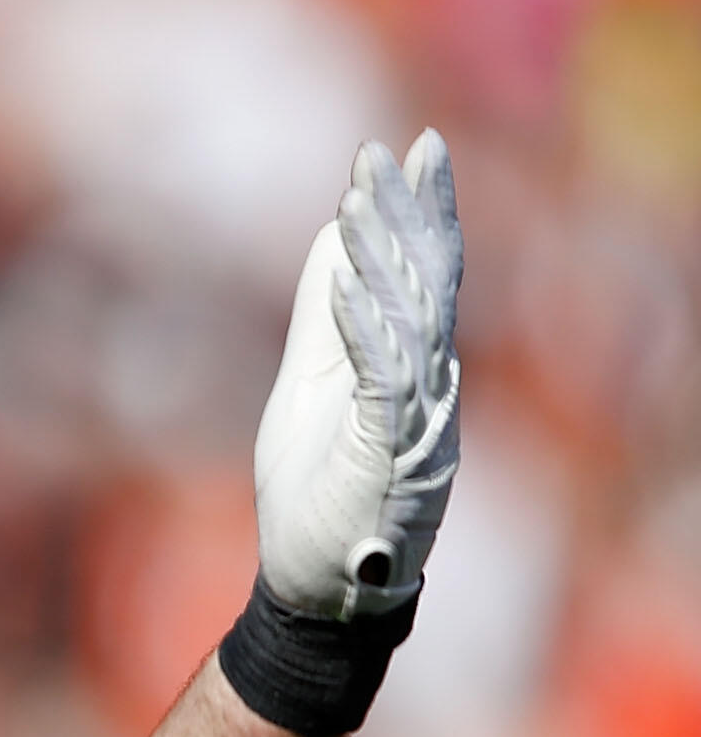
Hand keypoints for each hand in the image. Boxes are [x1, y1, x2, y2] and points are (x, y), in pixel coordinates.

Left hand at [252, 131, 461, 620]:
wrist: (314, 587)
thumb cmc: (314, 492)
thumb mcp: (309, 387)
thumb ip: (324, 319)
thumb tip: (330, 243)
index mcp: (409, 367)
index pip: (424, 274)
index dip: (420, 211)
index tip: (410, 149)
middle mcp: (427, 386)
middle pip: (428, 283)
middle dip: (407, 214)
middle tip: (391, 151)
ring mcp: (415, 420)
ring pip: (412, 321)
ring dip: (381, 258)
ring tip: (355, 199)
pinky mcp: (387, 454)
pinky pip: (383, 380)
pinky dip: (366, 329)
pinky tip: (348, 284)